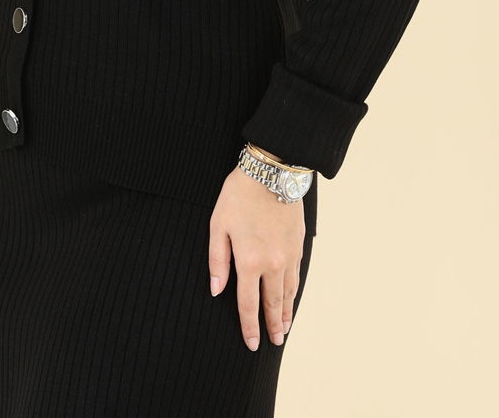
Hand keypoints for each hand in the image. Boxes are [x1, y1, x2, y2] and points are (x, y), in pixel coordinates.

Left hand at [208, 165, 305, 351]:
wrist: (271, 172)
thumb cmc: (238, 195)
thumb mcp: (218, 225)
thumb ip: (218, 261)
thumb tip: (216, 290)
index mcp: (249, 261)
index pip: (249, 304)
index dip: (249, 327)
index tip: (252, 344)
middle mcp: (273, 263)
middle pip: (272, 303)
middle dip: (272, 326)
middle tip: (275, 343)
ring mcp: (289, 255)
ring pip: (288, 292)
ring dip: (286, 312)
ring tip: (285, 328)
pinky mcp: (298, 244)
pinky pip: (297, 276)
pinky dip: (294, 292)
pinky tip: (291, 297)